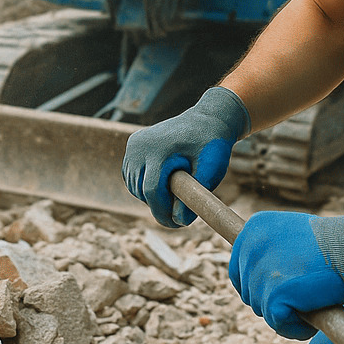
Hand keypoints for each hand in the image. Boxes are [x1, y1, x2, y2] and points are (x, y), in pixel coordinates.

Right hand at [123, 86, 249, 227]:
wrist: (207, 119)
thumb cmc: (211, 145)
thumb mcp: (210, 171)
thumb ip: (195, 196)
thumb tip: (180, 221)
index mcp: (158, 149)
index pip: (151, 190)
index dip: (162, 212)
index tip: (176, 224)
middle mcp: (140, 145)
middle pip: (141, 190)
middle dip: (158, 205)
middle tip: (179, 211)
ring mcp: (134, 144)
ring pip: (134, 185)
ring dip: (149, 196)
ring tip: (174, 194)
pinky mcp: (132, 145)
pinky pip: (131, 175)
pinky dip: (142, 185)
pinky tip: (161, 185)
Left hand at [229, 209, 343, 339]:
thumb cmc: (333, 245)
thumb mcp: (293, 237)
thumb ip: (274, 252)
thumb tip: (266, 278)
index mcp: (253, 229)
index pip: (239, 269)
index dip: (258, 286)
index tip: (277, 294)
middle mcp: (249, 247)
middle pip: (249, 292)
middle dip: (273, 301)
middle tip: (303, 297)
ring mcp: (258, 272)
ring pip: (263, 310)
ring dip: (287, 314)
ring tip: (312, 302)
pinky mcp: (272, 295)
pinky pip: (278, 323)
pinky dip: (296, 328)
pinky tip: (313, 315)